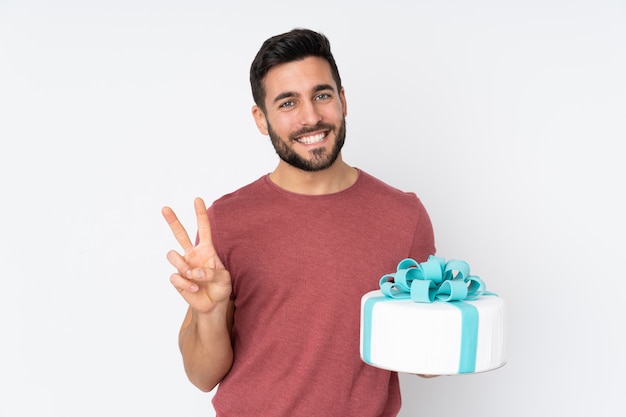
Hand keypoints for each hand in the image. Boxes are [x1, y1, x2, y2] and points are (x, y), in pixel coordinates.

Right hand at [162, 197, 231, 313]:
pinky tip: (194, 289)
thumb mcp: (224, 278)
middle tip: (165, 208)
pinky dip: (186, 284)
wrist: (212, 304)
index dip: (200, 214)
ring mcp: (183, 265)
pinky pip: (175, 276)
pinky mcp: (177, 279)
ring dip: (183, 266)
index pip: (204, 229)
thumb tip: (193, 271)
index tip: (197, 199)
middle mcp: (192, 254)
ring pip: (172, 255)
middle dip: (172, 220)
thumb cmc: (221, 287)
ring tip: (194, 277)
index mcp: (207, 250)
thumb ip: (212, 272)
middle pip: (180, 234)